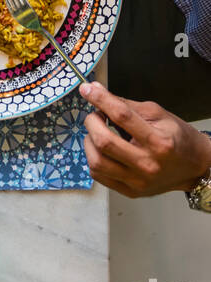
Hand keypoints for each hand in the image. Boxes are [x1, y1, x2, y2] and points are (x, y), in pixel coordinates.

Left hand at [80, 82, 210, 197]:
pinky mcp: (131, 192)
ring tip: (97, 133)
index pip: (122, 116)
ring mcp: (138, 181)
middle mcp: (148, 164)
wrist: (194, 166)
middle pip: (105, 142)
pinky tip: (100, 149)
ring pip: (97, 162)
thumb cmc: (176, 137)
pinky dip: (93, 158)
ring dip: (89, 141)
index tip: (87, 89)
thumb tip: (95, 90)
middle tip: (95, 115)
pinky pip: (99, 176)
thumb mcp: (157, 113)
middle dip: (92, 122)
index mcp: (158, 141)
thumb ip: (125, 104)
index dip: (100, 99)